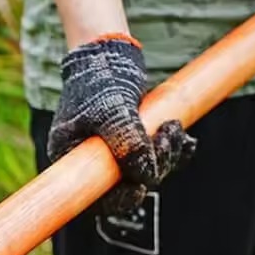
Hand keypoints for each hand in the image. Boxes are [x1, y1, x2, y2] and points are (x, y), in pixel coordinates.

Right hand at [48, 35, 196, 214]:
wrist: (109, 54)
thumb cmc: (98, 81)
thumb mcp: (110, 111)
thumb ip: (126, 143)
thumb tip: (146, 175)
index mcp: (71, 159)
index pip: (92, 197)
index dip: (118, 200)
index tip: (139, 189)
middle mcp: (91, 162)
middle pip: (124, 186)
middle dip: (152, 169)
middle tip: (167, 139)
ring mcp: (113, 153)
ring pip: (145, 172)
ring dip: (167, 155)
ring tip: (173, 127)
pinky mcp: (133, 142)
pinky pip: (157, 159)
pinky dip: (173, 151)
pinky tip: (183, 140)